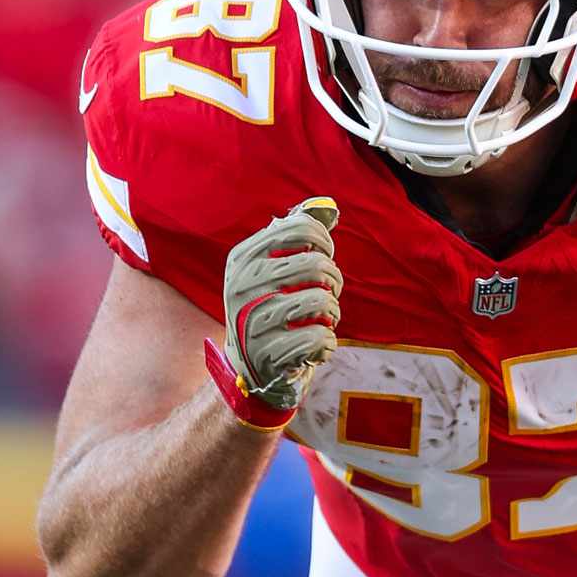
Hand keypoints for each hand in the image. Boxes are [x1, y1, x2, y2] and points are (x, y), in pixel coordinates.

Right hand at [220, 197, 342, 411]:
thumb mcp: (273, 269)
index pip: (299, 228)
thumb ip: (298, 236)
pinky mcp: (269, 354)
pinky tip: (316, 345)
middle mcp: (242, 286)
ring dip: (333, 313)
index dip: (324, 241)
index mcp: (243, 259)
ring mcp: (253, 322)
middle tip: (330, 292)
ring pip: (323, 301)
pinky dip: (328, 343)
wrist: (248, 369)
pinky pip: (321, 338)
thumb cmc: (268, 310)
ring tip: (324, 320)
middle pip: (316, 264)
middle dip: (334, 280)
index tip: (324, 256)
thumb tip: (330, 208)